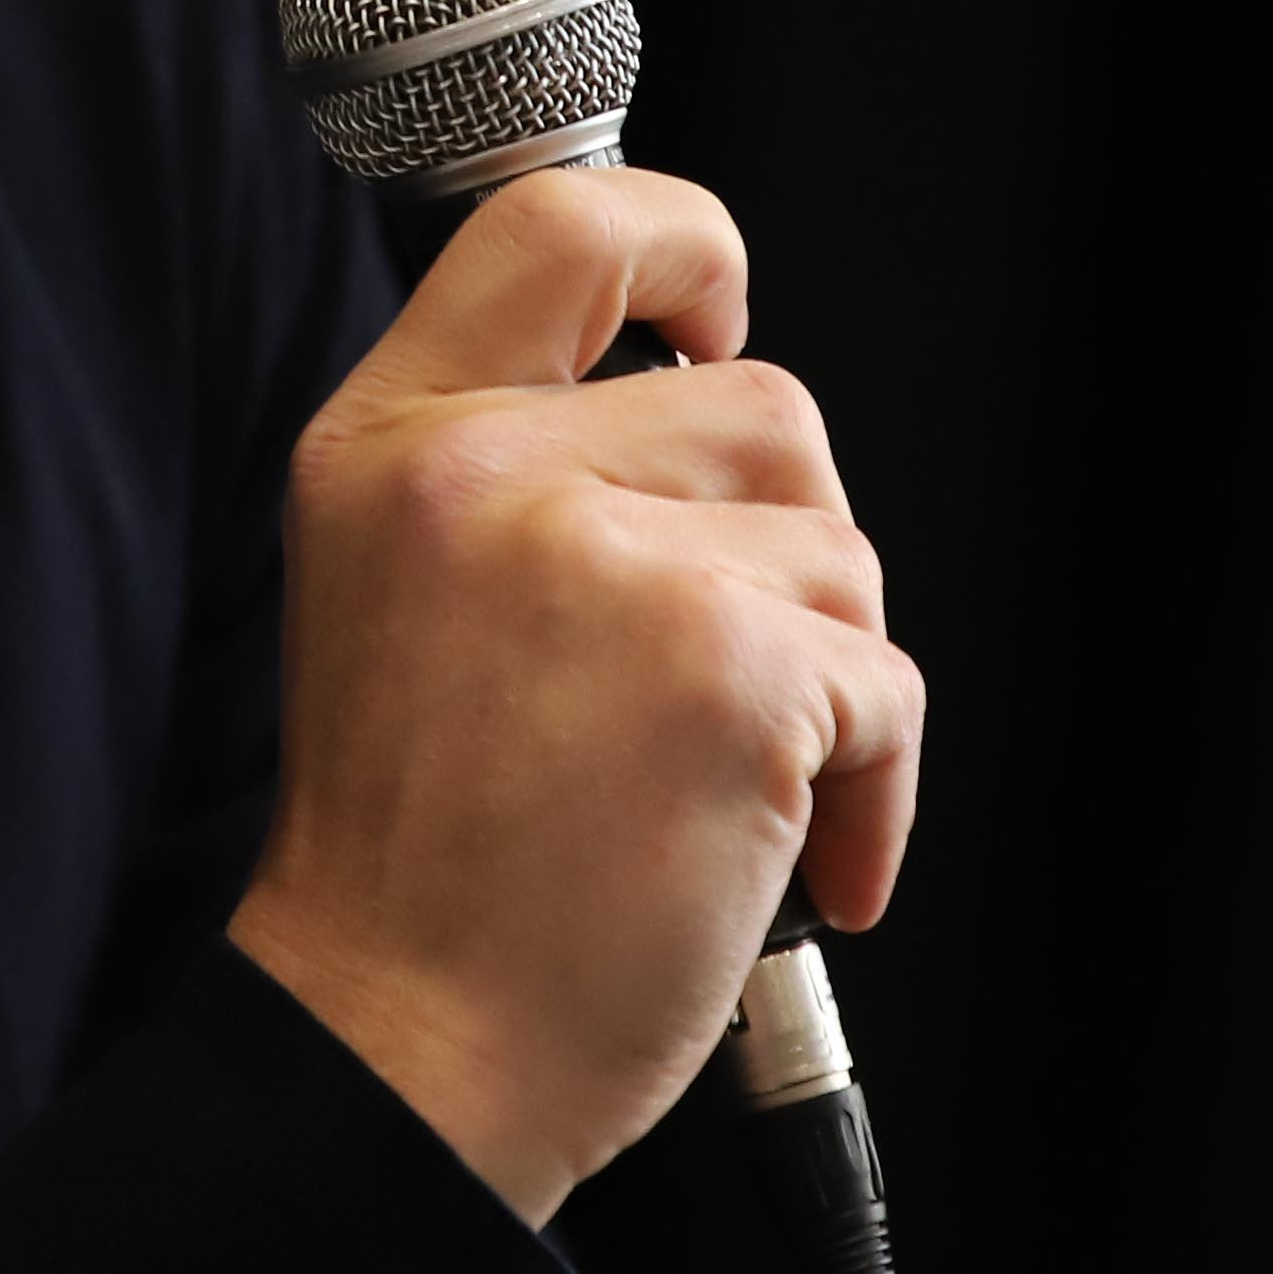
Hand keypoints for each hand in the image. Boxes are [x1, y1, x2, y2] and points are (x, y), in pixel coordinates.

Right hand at [223, 168, 917, 1226]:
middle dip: (789, 545)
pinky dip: (875, 789)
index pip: (559, 223)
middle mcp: (482, 474)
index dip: (681, 240)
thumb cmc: (419, 859)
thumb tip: (703, 387)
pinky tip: (800, 867)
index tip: (712, 317)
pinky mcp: (725, 673)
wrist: (397, 1050)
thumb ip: (515, 473)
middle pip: (762, 404)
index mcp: (388, 442)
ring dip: (830, 678)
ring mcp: (606, 565)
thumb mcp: (393, 594)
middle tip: (725, 676)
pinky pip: (884, 685)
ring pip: (836, 548)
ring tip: (734, 790)